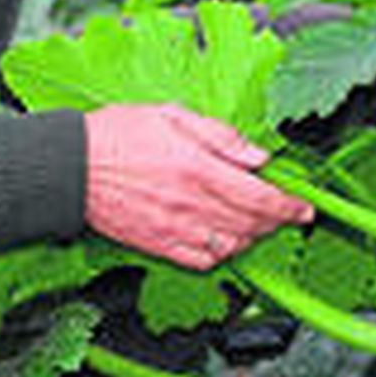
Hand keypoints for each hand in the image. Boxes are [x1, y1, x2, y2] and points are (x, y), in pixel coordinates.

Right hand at [84, 104, 313, 270]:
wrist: (71, 167)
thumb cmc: (117, 135)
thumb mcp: (174, 115)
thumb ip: (222, 136)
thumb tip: (258, 156)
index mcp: (199, 168)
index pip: (260, 196)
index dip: (289, 205)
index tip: (304, 208)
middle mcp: (191, 203)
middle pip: (251, 224)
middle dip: (277, 221)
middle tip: (288, 214)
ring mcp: (175, 229)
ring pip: (231, 245)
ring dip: (253, 238)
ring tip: (259, 224)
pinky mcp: (158, 245)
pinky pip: (201, 261)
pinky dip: (222, 256)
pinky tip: (225, 242)